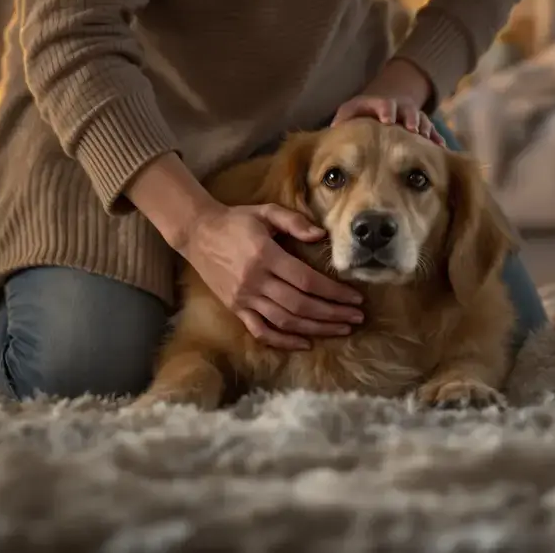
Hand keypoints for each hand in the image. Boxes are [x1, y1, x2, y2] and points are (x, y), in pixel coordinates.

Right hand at [178, 203, 364, 349]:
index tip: (355, 298)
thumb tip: (321, 236)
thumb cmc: (236, 220)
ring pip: (285, 321)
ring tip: (341, 329)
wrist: (198, 233)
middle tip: (357, 318)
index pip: (307, 280)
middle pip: (300, 305)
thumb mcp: (266, 211)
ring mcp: (244, 298)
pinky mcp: (235, 308)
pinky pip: (260, 331)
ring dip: (316, 328)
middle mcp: (255, 281)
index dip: (334, 292)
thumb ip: (295, 221)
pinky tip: (305, 343)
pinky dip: (283, 341)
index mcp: (265, 256)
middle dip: (332, 314)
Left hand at [331, 95, 444, 145]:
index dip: (386, 110)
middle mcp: (399, 108)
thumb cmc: (362, 113)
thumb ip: (343, 118)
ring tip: (429, 139)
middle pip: (408, 110)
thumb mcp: (350, 111)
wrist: (382, 106)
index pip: (384, 103)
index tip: (387, 119)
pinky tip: (440, 147)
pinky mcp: (421, 126)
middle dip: (411, 118)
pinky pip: (431, 131)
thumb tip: (333, 128)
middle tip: (413, 129)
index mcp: (380, 104)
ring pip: (422, 120)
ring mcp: (412, 116)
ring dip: (425, 129)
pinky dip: (436, 138)